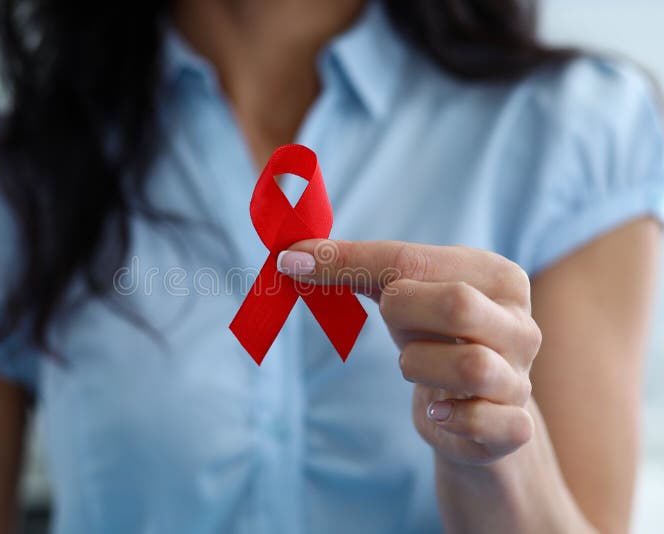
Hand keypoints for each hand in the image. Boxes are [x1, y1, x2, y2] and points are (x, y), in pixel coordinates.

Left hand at [278, 239, 541, 464]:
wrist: (475, 406)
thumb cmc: (432, 336)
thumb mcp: (400, 294)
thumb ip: (353, 268)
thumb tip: (290, 258)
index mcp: (496, 276)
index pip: (415, 259)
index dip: (349, 261)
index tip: (292, 263)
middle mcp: (520, 323)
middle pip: (457, 303)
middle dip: (402, 313)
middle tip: (393, 322)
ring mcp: (522, 377)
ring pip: (469, 365)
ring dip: (417, 367)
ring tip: (413, 366)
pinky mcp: (514, 427)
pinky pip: (484, 421)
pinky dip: (449, 418)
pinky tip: (437, 411)